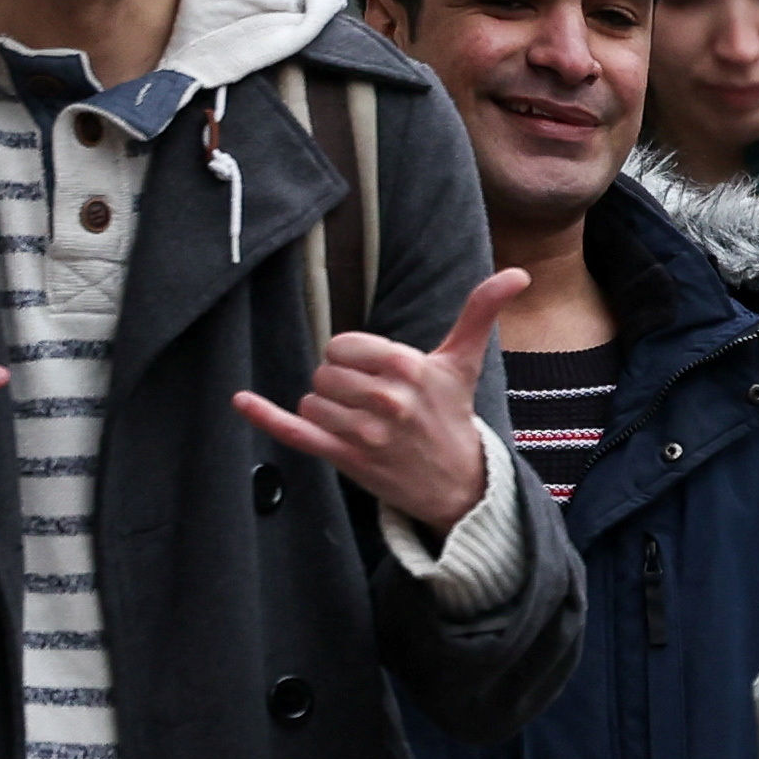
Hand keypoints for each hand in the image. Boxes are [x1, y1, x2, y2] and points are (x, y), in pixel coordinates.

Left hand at [237, 268, 519, 533]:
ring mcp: (364, 434)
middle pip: (323, 371)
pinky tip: (241, 401)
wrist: (458, 484)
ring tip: (359, 424)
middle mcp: (386, 401)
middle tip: (369, 403)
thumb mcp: (463, 361)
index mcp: (407, 367)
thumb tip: (518, 273)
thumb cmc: (452, 415)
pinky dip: (265, 416)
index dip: (351, 358)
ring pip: (311, 400)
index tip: (374, 376)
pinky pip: (295, 432)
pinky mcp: (346, 461)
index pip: (341, 345)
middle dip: (339, 384)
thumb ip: (481, 312)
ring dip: (326, 410)